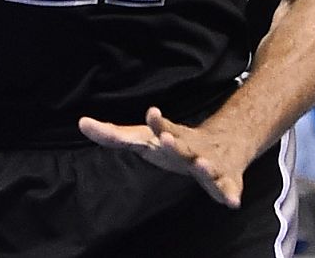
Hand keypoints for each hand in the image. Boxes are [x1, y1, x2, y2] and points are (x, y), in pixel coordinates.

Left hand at [79, 107, 253, 208]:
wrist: (223, 145)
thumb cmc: (173, 144)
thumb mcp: (144, 138)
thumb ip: (114, 134)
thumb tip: (82, 123)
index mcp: (169, 137)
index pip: (158, 129)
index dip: (155, 124)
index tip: (151, 112)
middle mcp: (189, 148)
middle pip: (181, 146)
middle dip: (174, 143)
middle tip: (165, 138)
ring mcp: (209, 163)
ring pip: (206, 166)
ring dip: (204, 166)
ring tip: (202, 164)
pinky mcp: (226, 180)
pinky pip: (229, 189)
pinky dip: (231, 195)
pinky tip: (232, 202)